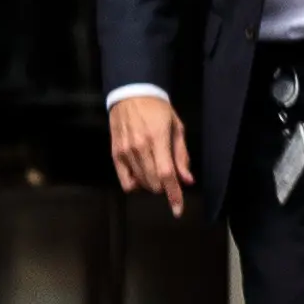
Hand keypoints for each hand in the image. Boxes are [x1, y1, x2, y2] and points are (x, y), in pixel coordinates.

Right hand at [109, 93, 193, 217]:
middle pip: (154, 183)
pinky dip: (136, 185)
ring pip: (142, 184)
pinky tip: (142, 175)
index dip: (174, 195)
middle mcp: (139, 147)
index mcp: (157, 138)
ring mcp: (125, 151)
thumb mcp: (176, 127)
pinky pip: (126, 182)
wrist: (130, 93)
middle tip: (169, 173)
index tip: (178, 210)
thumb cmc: (157, 109)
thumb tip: (187, 180)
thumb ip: (182, 155)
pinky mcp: (116, 154)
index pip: (166, 174)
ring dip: (153, 184)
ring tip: (156, 168)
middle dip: (166, 186)